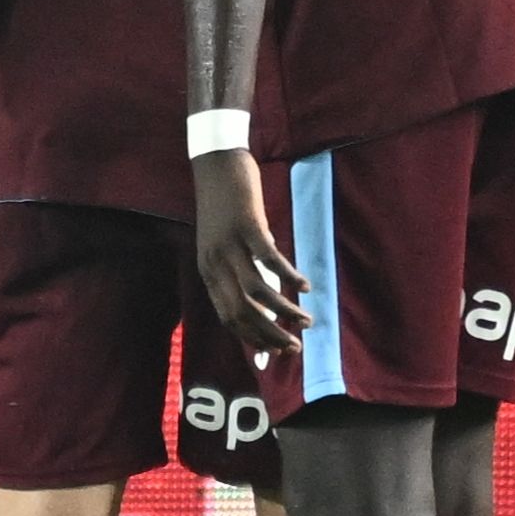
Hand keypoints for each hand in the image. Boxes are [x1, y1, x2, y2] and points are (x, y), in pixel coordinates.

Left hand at [191, 147, 311, 364]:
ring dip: (284, 311)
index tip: (277, 351)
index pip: (228, 317)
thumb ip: (238, 271)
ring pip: (256, 292)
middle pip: (242, 311)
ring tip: (306, 321)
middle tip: (295, 347)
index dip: (253, 338)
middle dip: (270, 335)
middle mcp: (215, 262)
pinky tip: (304, 286)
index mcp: (208, 270)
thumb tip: (264, 302)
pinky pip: (269, 259)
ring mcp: (229, 245)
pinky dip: (288, 276)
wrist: (215, 164)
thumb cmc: (224, 206)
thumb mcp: (224, 244)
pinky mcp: (247, 226)